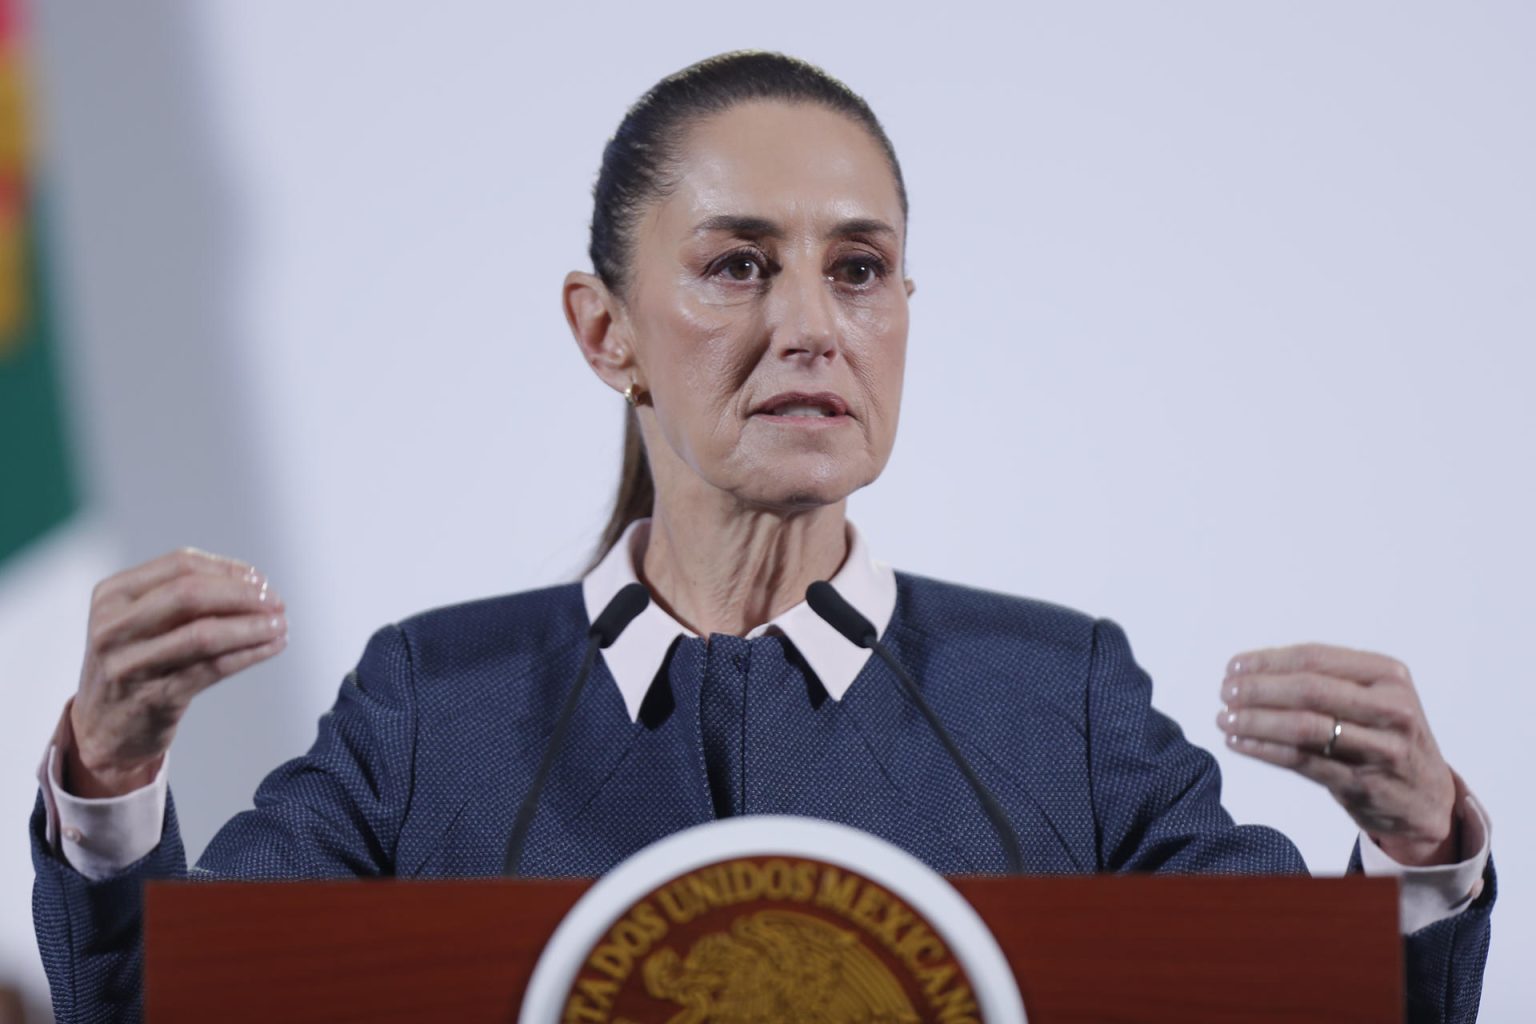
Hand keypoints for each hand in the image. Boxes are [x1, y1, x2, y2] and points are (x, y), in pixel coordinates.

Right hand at [67, 548, 287, 797]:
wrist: (104, 728)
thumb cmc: (134, 662)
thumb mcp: (139, 620)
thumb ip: (182, 596)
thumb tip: (252, 582)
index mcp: (112, 596)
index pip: (180, 565)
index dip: (228, 569)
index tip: (260, 580)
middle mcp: (113, 627)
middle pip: (190, 594)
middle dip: (243, 595)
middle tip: (276, 602)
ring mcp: (130, 664)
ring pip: (204, 634)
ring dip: (252, 627)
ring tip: (280, 625)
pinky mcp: (153, 698)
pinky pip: (212, 669)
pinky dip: (249, 654)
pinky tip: (272, 647)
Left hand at [1216, 643, 1457, 866]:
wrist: (1426, 797)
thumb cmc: (1386, 736)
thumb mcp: (1374, 696)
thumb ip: (1326, 679)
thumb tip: (1250, 670)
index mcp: (1389, 675)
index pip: (1316, 658)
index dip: (1268, 661)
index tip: (1233, 666)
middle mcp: (1391, 708)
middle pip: (1309, 691)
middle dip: (1258, 690)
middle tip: (1225, 693)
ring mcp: (1380, 748)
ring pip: (1304, 728)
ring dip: (1255, 722)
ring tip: (1225, 719)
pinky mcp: (1363, 783)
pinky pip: (1303, 761)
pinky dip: (1264, 750)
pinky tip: (1240, 743)